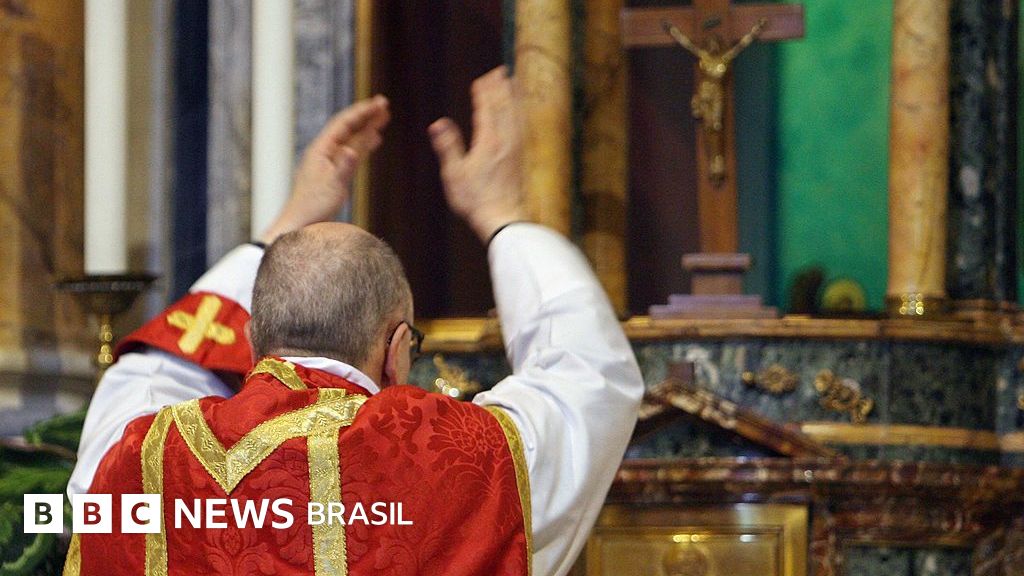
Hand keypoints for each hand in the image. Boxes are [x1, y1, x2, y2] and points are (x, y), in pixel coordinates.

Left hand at [260, 95, 390, 243]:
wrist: (300, 223)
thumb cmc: (313, 206)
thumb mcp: (332, 186)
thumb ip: (344, 167)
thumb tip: (352, 150)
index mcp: (321, 149)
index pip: (344, 123)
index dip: (362, 111)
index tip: (380, 103)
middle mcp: (324, 151)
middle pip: (348, 127)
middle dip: (366, 115)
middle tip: (385, 104)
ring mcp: (329, 161)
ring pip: (351, 138)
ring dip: (367, 127)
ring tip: (384, 117)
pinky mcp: (334, 171)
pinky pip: (352, 150)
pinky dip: (364, 143)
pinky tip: (374, 140)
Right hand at [429, 66, 526, 242]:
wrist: (503, 219)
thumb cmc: (476, 199)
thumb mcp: (455, 174)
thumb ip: (449, 146)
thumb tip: (438, 124)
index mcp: (488, 142)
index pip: (486, 110)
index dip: (484, 93)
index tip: (481, 79)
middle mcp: (505, 141)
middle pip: (504, 107)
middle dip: (501, 88)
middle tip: (500, 71)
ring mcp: (516, 149)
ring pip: (516, 115)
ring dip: (514, 97)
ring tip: (513, 82)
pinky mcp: (521, 158)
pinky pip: (522, 127)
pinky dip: (521, 113)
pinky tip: (520, 112)